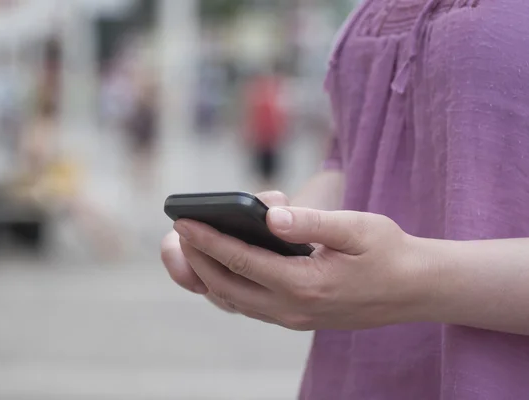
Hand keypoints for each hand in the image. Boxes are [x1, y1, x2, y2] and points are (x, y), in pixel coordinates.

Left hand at [174, 207, 429, 330]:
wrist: (416, 289)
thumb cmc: (389, 252)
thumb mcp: (357, 228)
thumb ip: (311, 222)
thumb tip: (269, 214)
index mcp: (304, 284)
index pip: (241, 260)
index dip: (209, 239)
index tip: (183, 222)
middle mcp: (292, 308)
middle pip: (227, 285)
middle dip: (198, 259)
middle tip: (178, 233)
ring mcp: (293, 318)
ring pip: (235, 301)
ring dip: (208, 277)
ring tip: (190, 251)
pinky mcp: (298, 318)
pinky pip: (250, 306)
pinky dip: (228, 288)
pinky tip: (221, 270)